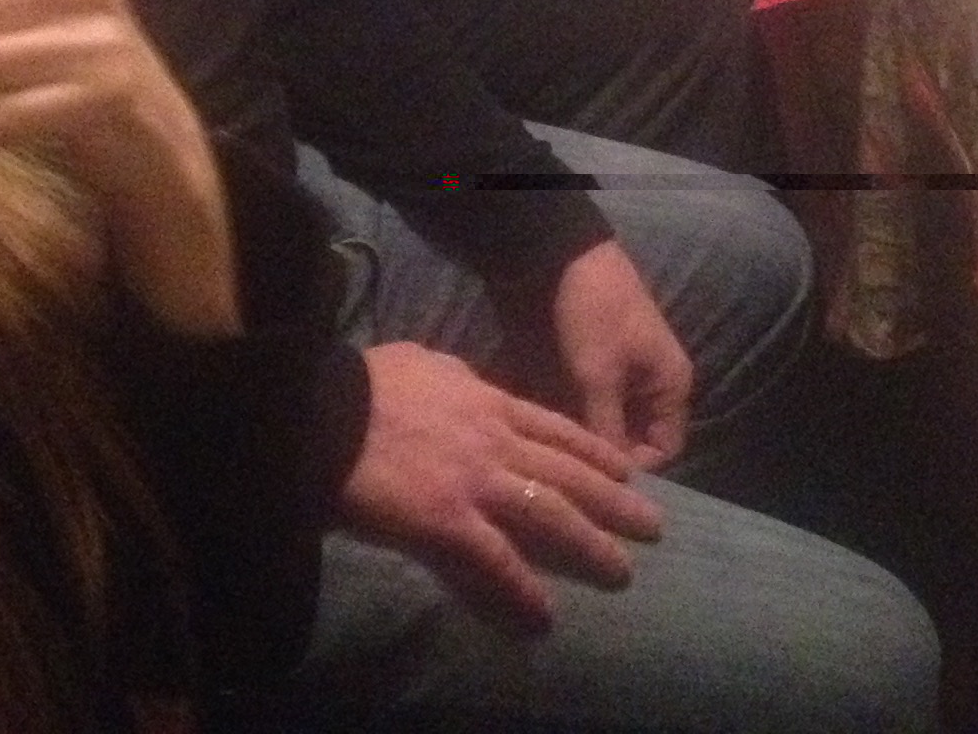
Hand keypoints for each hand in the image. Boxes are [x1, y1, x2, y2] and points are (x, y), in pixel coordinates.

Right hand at [339, 342, 664, 629]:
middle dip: (616, 502)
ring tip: (622, 573)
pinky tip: (544, 615)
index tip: (627, 471)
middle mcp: (495, 440)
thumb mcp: (424, 362)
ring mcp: (475, 482)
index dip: (596, 453)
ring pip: (549, 515)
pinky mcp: (447, 521)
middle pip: (569, 473)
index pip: (557, 429)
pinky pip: (495, 562)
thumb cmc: (365, 382)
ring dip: (590, 546)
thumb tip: (464, 380)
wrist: (323, 410)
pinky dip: (523, 590)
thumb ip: (454, 376)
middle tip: (654, 526)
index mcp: (488, 402)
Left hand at [539, 239, 693, 472]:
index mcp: (671, 386)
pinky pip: (594, 408)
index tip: (598, 485)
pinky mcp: (598, 370)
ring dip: (590, 439)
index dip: (635, 471)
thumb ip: (605, 429)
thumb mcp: (598, 375)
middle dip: (608, 459)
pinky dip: (578, 420)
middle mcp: (654, 388)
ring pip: (612, 427)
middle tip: (573, 479)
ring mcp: (625, 378)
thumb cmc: (593, 314)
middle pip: (637, 441)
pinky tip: (553, 434)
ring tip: (560, 460)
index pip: (664, 451)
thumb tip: (605, 483)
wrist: (563, 258)